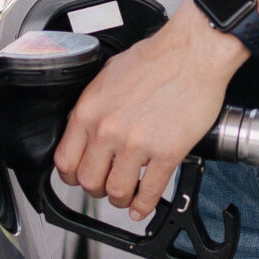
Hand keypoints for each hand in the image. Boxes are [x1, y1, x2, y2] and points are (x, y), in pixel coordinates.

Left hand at [52, 3, 245, 216]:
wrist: (193, 52)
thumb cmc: (157, 57)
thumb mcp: (108, 74)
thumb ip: (94, 104)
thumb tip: (87, 124)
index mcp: (90, 110)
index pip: (65, 160)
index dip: (72, 176)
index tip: (80, 177)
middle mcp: (108, 129)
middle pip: (88, 182)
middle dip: (96, 189)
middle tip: (105, 187)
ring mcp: (137, 144)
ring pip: (117, 192)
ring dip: (121, 199)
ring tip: (127, 196)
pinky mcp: (166, 153)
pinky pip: (150, 191)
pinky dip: (145, 205)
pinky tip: (144, 206)